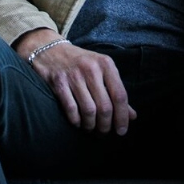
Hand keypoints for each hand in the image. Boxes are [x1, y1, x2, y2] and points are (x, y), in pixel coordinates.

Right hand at [16, 29, 135, 134]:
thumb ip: (116, 91)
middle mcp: (91, 68)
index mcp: (106, 64)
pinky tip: (78, 123)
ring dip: (91, 125)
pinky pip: (71, 109)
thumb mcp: (101, 71)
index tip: (121, 131)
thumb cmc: (80, 63)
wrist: (50, 49)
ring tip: (91, 129)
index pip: (120, 95)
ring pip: (89, 110)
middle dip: (106, 125)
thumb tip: (132, 115)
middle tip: (104, 133)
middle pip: (105, 106)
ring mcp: (74, 75)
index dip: (122, 117)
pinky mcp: (58, 82)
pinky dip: (76, 120)